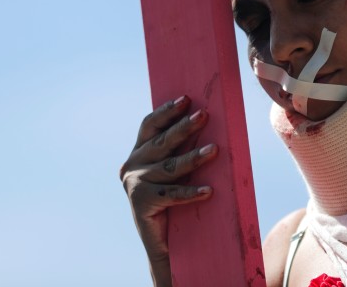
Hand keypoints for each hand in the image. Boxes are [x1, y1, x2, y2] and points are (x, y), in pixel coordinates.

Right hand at [120, 95, 218, 285]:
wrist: (164, 247)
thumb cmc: (175, 204)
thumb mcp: (173, 173)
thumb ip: (178, 152)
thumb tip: (204, 122)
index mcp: (137, 154)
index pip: (149, 126)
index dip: (166, 111)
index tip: (186, 99)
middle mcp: (131, 166)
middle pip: (162, 142)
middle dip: (184, 127)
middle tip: (204, 115)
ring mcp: (134, 185)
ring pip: (170, 167)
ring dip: (194, 158)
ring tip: (215, 150)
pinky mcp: (141, 203)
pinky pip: (172, 194)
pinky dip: (192, 192)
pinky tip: (209, 191)